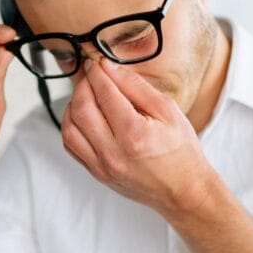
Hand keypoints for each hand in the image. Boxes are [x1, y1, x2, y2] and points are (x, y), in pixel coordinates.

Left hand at [61, 60, 214, 217]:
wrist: (183, 190)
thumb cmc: (181, 150)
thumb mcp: (168, 111)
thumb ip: (136, 87)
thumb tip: (109, 68)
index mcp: (135, 134)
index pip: (105, 94)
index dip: (97, 73)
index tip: (96, 62)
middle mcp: (113, 153)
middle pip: (81, 109)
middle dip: (82, 85)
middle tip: (90, 74)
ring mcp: (102, 166)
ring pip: (69, 128)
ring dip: (72, 105)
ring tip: (86, 94)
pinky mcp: (97, 174)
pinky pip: (71, 146)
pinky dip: (71, 126)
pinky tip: (84, 116)